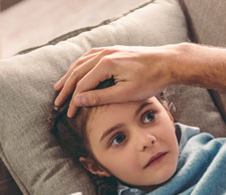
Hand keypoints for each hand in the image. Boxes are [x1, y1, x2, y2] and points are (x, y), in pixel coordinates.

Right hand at [53, 45, 178, 117]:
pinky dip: (80, 66)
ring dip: (69, 76)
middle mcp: (104, 54)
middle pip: (77, 73)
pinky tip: (77, 71)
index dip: (73, 101)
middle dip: (66, 89)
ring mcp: (108, 50)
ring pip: (81, 63)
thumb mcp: (126, 94)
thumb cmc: (151, 80)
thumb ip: (101, 97)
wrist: (168, 62)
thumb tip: (78, 100)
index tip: (68, 114)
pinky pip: (90, 57)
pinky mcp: (114, 50)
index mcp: (106, 64)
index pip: (82, 85)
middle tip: (57, 103)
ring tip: (59, 87)